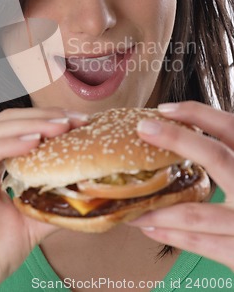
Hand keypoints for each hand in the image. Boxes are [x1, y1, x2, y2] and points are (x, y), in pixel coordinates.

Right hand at [0, 107, 88, 291]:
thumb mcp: (29, 223)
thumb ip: (50, 202)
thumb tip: (84, 190)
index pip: (14, 129)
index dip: (46, 120)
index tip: (79, 122)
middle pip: (5, 123)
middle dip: (43, 117)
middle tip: (76, 119)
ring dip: (31, 126)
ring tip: (62, 126)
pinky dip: (8, 145)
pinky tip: (34, 142)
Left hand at [128, 101, 233, 271]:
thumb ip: (228, 156)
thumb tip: (188, 137)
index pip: (232, 127)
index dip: (199, 113)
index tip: (165, 109)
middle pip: (217, 157)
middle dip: (177, 139)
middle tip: (143, 129)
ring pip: (196, 212)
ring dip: (157, 205)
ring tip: (130, 199)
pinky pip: (201, 245)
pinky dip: (170, 234)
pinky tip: (149, 226)